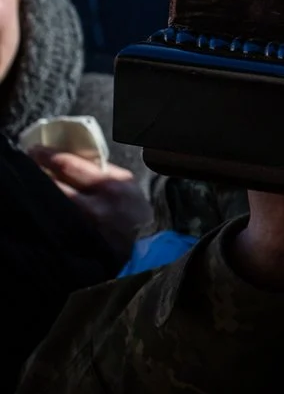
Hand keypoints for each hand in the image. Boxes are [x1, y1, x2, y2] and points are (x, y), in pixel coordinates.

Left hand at [31, 149, 151, 258]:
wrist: (145, 243)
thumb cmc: (136, 210)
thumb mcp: (126, 183)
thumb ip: (102, 171)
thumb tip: (72, 160)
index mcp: (109, 185)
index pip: (70, 165)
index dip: (48, 156)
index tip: (35, 149)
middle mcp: (94, 204)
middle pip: (54, 184)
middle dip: (38, 172)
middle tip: (28, 162)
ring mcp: (83, 223)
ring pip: (52, 201)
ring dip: (41, 190)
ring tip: (35, 181)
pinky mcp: (76, 237)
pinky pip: (54, 218)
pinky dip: (48, 208)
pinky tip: (44, 202)